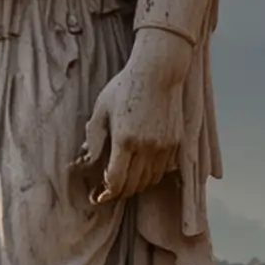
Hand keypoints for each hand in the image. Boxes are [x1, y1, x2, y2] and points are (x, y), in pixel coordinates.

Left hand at [78, 31, 188, 202]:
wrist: (158, 71)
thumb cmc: (125, 86)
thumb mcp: (101, 108)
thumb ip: (94, 136)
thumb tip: (89, 160)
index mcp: (124, 139)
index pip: (117, 180)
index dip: (108, 192)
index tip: (102, 193)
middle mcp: (146, 146)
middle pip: (134, 185)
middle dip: (121, 192)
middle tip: (111, 191)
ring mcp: (163, 146)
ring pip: (149, 180)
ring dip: (136, 186)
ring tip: (126, 181)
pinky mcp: (175, 142)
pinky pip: (162, 170)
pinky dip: (151, 176)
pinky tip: (141, 170)